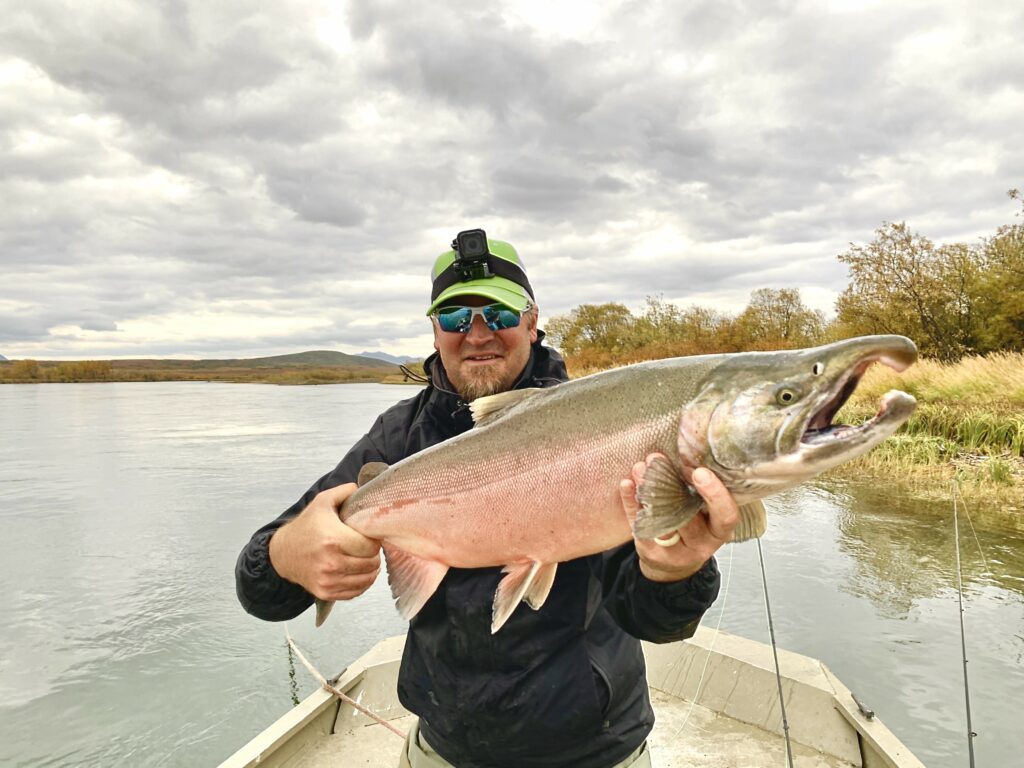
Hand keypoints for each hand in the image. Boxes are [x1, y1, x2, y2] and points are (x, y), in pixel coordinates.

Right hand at [269, 484, 381, 600]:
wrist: (283, 553)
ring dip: (369, 569)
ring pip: (367, 579)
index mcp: (333, 539)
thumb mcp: (322, 502)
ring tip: (363, 558)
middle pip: (371, 563)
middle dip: (373, 554)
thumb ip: (344, 492)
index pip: (371, 547)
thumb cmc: (306, 527)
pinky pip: (356, 592)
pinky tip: (357, 571)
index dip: (374, 540)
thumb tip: (362, 489)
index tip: (368, 536)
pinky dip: (361, 582)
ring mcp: (328, 580)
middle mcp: (331, 562)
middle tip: (366, 547)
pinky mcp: (326, 592)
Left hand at [620, 457, 739, 582]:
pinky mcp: (651, 552)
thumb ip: (700, 492)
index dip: (716, 494)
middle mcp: (700, 543)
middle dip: (671, 485)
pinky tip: (627, 485)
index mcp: (718, 530)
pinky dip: (631, 503)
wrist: (673, 562)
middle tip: (657, 460)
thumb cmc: (692, 528)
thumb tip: (686, 453)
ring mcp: (675, 551)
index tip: (700, 472)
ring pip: (661, 521)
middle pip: (688, 517)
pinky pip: (639, 525)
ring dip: (648, 490)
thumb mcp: (705, 513)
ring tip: (640, 468)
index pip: (726, 515)